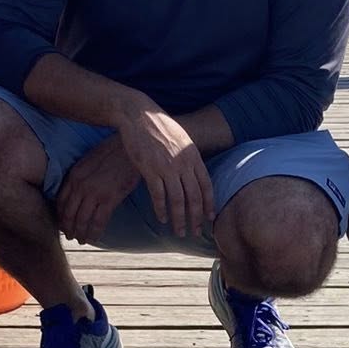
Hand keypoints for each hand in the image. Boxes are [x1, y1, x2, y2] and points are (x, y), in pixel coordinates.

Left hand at [54, 135, 140, 243]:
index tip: (63, 224)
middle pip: (69, 213)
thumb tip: (80, 188)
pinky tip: (94, 238)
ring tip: (82, 240)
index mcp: (74, 175)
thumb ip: (82, 175)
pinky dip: (95, 233)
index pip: (61, 201)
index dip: (61, 216)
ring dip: (81, 233)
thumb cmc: (113, 152)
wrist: (130, 147)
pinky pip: (98, 222)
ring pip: (82, 220)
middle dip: (69, 228)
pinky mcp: (109, 198)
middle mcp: (80, 185)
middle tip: (71, 237)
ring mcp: (94, 192)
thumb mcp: (90, 160)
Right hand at [115, 103, 215, 236]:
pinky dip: (161, 209)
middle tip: (196, 232)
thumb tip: (196, 173)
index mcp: (193, 156)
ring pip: (177, 200)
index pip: (206, 186)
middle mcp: (183, 163)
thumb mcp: (182, 139)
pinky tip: (162, 218)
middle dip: (196, 218)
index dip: (209, 204)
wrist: (139, 115)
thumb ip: (190, 157)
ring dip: (179, 219)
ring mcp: (167, 167)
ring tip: (179, 232)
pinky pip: (158, 195)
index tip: (210, 218)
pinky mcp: (150, 169)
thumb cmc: (160, 127)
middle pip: (194, 197)